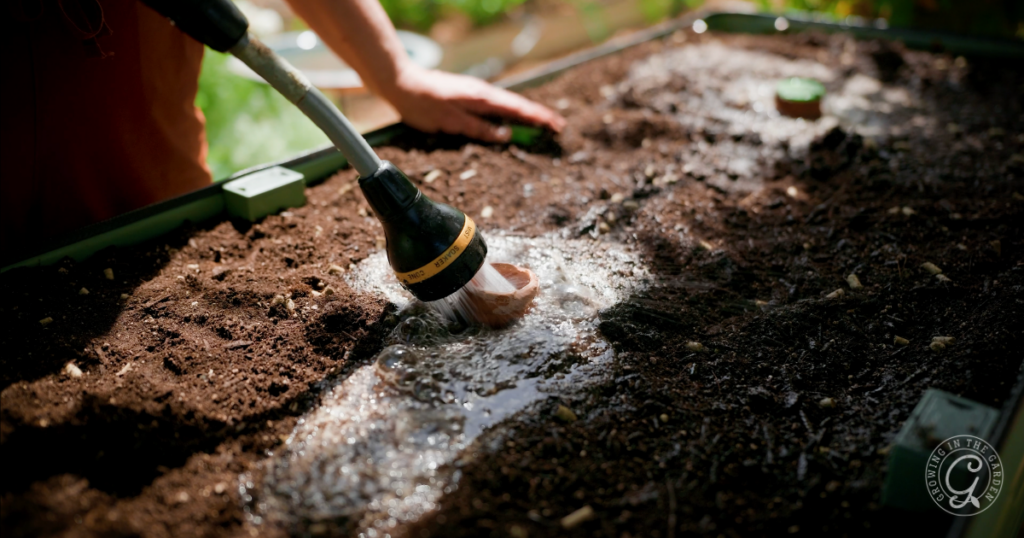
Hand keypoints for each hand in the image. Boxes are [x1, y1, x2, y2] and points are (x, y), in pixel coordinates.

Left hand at [382, 64, 565, 142]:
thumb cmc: (423, 105)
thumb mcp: (451, 122)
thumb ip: (478, 128)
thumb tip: (505, 135)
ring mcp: (475, 93)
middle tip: (557, 127)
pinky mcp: (468, 96)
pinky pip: (495, 106)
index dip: (538, 118)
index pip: (518, 109)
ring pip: (507, 105)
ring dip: (525, 115)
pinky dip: (509, 113)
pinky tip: (512, 120)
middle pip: (517, 106)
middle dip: (538, 116)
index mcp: (482, 98)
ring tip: (541, 125)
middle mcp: (482, 93)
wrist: (402, 84)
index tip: (556, 126)